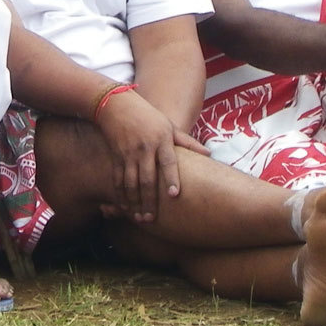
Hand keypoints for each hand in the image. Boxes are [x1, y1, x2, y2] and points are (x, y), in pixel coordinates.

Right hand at [95, 89, 207, 222]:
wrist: (117, 106)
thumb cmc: (148, 116)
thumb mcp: (169, 126)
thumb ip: (187, 142)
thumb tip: (209, 154)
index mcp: (161, 139)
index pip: (168, 161)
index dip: (171, 178)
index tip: (174, 194)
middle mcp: (145, 147)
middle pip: (147, 178)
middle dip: (149, 201)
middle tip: (151, 219)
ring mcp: (129, 153)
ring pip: (131, 182)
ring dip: (134, 202)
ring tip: (140, 218)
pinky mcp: (116, 156)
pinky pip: (118, 179)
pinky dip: (121, 195)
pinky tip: (125, 207)